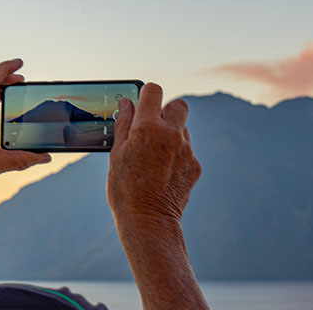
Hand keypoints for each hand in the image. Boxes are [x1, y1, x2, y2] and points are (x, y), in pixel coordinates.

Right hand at [106, 83, 208, 309]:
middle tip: (152, 126)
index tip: (142, 103)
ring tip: (154, 156)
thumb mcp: (116, 153)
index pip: (153, 91)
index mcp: (148, 126)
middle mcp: (172, 133)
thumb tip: (126, 103)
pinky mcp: (195, 165)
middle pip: (178, 105)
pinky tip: (164, 172)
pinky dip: (178, 155)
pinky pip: (187, 150)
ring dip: (172, 134)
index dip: (146, 94)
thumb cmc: (125, 188)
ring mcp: (187, 150)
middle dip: (166, 110)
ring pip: (183, 129)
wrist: (148, 221)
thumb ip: (123, 124)